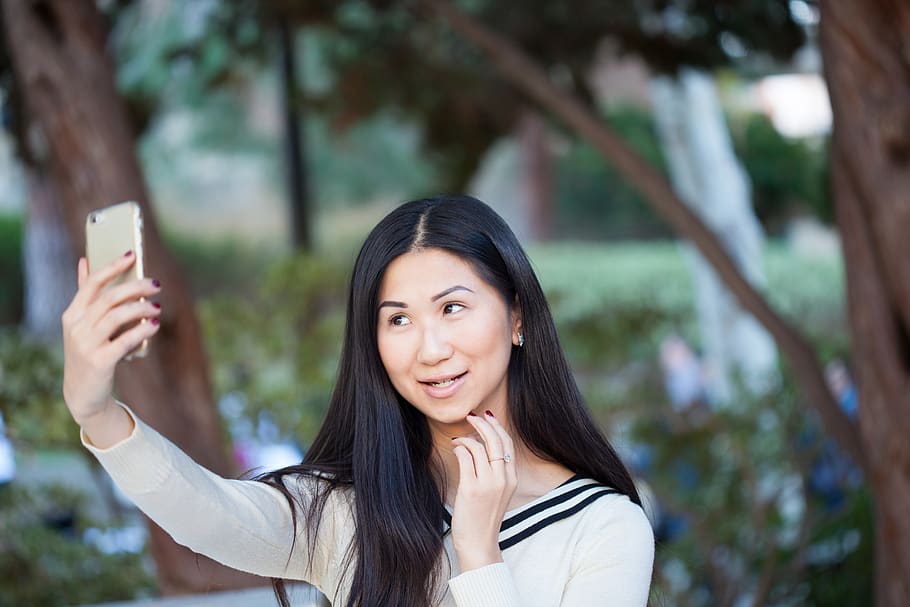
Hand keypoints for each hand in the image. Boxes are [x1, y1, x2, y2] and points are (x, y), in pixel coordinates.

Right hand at [61, 252, 160, 433]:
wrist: (83, 393)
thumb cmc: (88, 352)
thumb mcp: (82, 324)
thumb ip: (85, 294)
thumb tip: (85, 260)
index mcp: (72, 314)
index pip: (92, 284)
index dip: (113, 267)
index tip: (132, 254)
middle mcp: (77, 327)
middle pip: (109, 298)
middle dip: (135, 287)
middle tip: (156, 283)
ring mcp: (86, 344)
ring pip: (116, 317)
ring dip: (140, 308)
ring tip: (158, 306)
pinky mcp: (99, 361)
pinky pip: (124, 341)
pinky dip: (141, 331)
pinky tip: (154, 325)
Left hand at [450, 411, 517, 571]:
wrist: (479, 543)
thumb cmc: (484, 517)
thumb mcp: (498, 492)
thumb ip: (496, 471)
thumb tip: (481, 444)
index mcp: (512, 478)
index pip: (508, 444)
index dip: (497, 427)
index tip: (486, 418)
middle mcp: (503, 478)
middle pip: (496, 440)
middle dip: (483, 424)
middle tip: (471, 417)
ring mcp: (488, 483)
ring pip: (479, 446)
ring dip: (466, 437)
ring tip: (458, 439)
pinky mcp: (472, 488)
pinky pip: (465, 457)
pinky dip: (459, 448)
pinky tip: (455, 450)